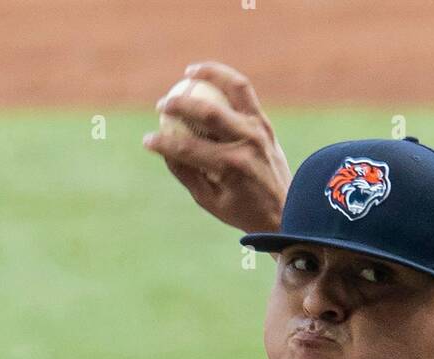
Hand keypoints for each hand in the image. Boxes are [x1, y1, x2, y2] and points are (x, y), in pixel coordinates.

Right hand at [143, 61, 291, 232]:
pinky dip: (225, 78)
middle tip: (161, 106)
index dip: (163, 143)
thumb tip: (162, 150)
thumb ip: (186, 174)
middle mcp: (247, 144)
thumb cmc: (243, 210)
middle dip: (179, 105)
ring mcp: (258, 129)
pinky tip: (206, 75)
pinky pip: (244, 91)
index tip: (147, 140)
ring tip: (187, 74)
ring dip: (208, 74)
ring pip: (232, 89)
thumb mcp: (211, 201)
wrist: (286, 210)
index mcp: (231, 168)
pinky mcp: (264, 122)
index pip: (188, 149)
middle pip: (207, 113)